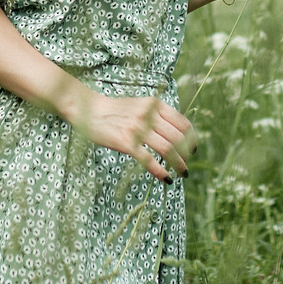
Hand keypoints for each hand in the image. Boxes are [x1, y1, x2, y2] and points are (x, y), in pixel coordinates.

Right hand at [66, 89, 192, 178]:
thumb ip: (158, 116)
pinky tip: (166, 178)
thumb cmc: (116, 110)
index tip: (192, 150)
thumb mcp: (141, 105)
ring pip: (167, 149)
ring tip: (182, 173)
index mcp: (155, 105)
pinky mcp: (126, 142)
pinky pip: (149, 160)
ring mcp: (138, 129)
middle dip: (186, 155)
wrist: (89, 110)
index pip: (183, 123)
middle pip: (178, 139)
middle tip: (186, 165)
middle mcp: (149, 115)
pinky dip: (160, 171)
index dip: (192, 139)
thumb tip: (177, 135)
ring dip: (179, 164)